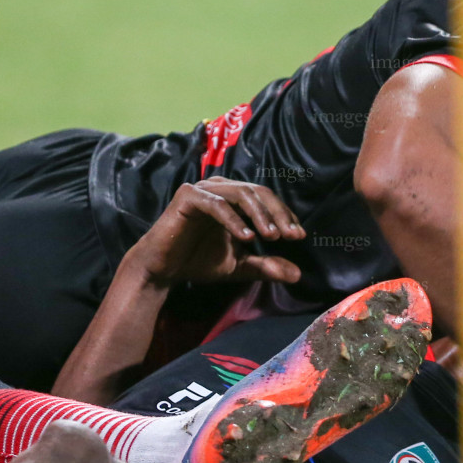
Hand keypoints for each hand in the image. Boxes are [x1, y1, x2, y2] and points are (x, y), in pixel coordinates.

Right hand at [129, 178, 304, 286]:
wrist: (162, 269)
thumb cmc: (199, 261)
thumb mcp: (240, 265)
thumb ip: (266, 266)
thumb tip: (297, 275)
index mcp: (234, 197)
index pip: (267, 199)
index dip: (285, 215)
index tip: (299, 236)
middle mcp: (221, 187)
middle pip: (259, 192)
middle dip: (278, 214)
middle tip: (291, 236)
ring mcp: (204, 189)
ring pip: (241, 194)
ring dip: (260, 215)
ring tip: (272, 236)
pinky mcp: (188, 196)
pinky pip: (217, 204)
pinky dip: (234, 220)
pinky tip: (247, 238)